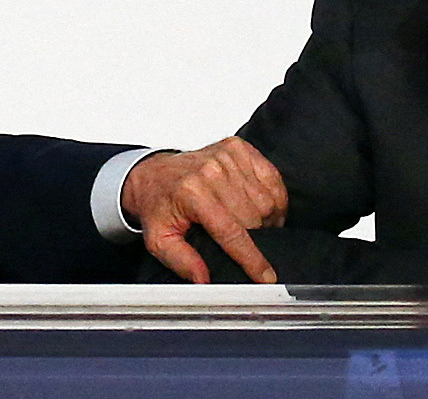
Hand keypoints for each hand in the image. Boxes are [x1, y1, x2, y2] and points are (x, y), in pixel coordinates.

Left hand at [122, 138, 289, 284]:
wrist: (154, 174)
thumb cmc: (159, 205)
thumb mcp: (159, 239)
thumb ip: (181, 261)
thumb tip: (203, 279)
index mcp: (192, 193)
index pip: (232, 232)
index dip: (252, 258)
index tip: (266, 276)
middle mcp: (211, 171)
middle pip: (254, 218)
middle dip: (256, 238)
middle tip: (244, 244)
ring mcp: (227, 156)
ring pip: (268, 201)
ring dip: (266, 219)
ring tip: (247, 224)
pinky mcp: (239, 148)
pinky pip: (273, 179)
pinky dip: (272, 197)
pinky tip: (256, 205)